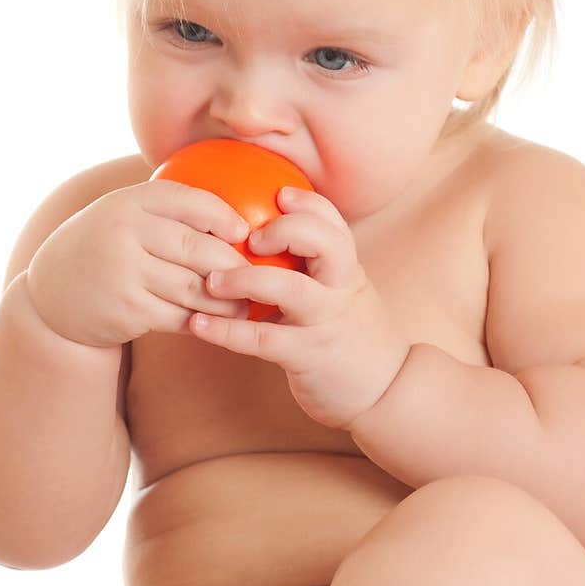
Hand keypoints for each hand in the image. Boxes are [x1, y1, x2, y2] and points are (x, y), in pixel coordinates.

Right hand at [25, 179, 252, 347]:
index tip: (242, 233)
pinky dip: (204, 320)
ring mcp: (124, 272)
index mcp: (130, 202)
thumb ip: (166, 212)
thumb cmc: (104, 248)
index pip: (189, 201)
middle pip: (198, 248)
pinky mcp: (128, 309)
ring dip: (226, 299)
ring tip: (244, 302)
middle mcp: (125, 233)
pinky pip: (180, 315)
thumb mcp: (123, 216)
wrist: (51, 294)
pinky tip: (217, 321)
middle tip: (255, 276)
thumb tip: (237, 218)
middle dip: (233, 265)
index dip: (223, 216)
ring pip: (194, 287)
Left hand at [193, 185, 411, 429]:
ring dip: (246, 279)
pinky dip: (227, 331)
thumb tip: (267, 239)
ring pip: (291, 289)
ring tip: (211, 280)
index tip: (279, 193)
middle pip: (326, 243)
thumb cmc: (353, 336)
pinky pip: (264, 340)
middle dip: (287, 230)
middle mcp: (341, 290)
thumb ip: (316, 268)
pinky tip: (198, 325)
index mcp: (347, 271)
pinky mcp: (308, 356)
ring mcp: (326, 322)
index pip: (335, 224)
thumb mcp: (343, 294)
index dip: (308, 204)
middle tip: (249, 238)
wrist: (386, 392)